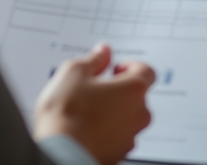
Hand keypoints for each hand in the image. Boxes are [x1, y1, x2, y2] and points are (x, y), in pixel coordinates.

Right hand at [33, 43, 155, 164]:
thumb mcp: (74, 73)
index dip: (129, 67)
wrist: (60, 153)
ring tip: (87, 112)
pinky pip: (118, 138)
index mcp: (134, 89)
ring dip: (114, 113)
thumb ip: (94, 59)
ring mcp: (130, 136)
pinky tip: (86, 130)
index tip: (114, 69)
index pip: (146, 71)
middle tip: (95, 91)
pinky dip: (107, 132)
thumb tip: (103, 52)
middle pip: (137, 96)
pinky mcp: (119, 154)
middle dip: (119, 91)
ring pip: (128, 119)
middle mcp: (139, 114)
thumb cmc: (67, 114)